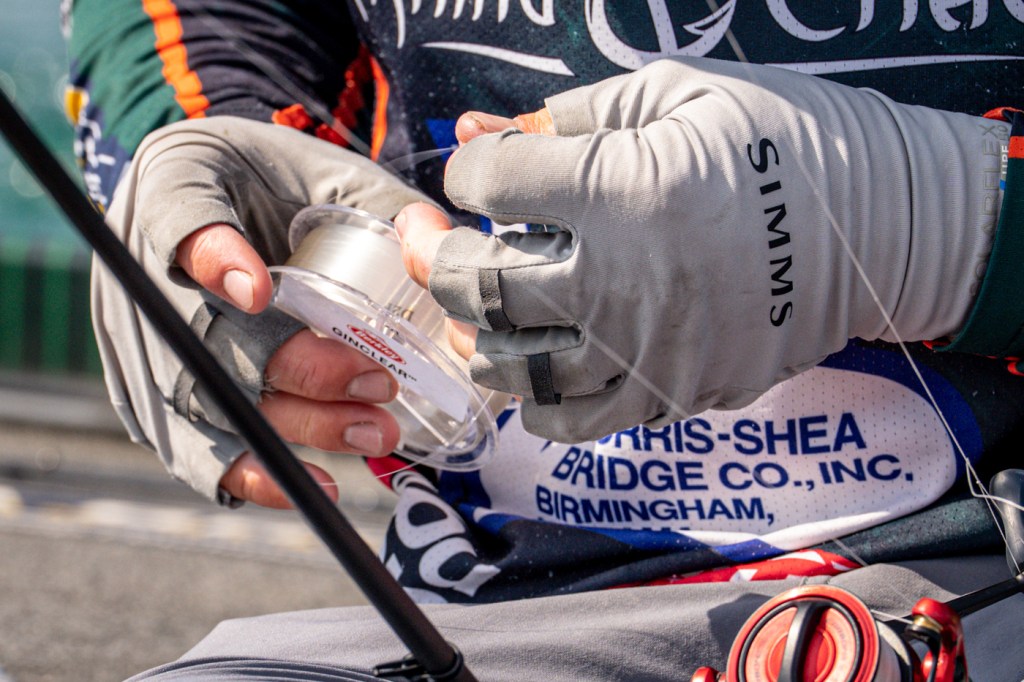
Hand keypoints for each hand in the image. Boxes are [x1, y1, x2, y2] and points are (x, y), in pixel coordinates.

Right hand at [95, 116, 427, 505]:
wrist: (222, 199)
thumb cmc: (268, 177)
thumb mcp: (312, 162)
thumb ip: (365, 196)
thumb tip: (427, 238)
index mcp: (172, 193)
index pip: (175, 221)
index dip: (212, 259)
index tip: (259, 291)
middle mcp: (149, 275)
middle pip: (211, 340)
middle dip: (301, 367)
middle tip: (376, 378)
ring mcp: (152, 344)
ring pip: (215, 401)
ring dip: (298, 423)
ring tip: (375, 431)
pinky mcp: (167, 395)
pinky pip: (196, 449)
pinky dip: (254, 475)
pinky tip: (317, 483)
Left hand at [407, 58, 1006, 442]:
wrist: (886, 227)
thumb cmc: (789, 144)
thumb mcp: (682, 94)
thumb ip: (572, 114)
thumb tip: (480, 133)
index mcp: (623, 191)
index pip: (491, 184)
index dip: (473, 169)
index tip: (489, 168)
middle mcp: (622, 282)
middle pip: (478, 282)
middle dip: (440, 254)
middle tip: (441, 236)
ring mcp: (644, 352)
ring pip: (512, 365)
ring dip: (478, 330)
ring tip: (484, 303)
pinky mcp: (672, 395)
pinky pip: (573, 422)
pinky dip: (535, 399)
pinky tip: (536, 366)